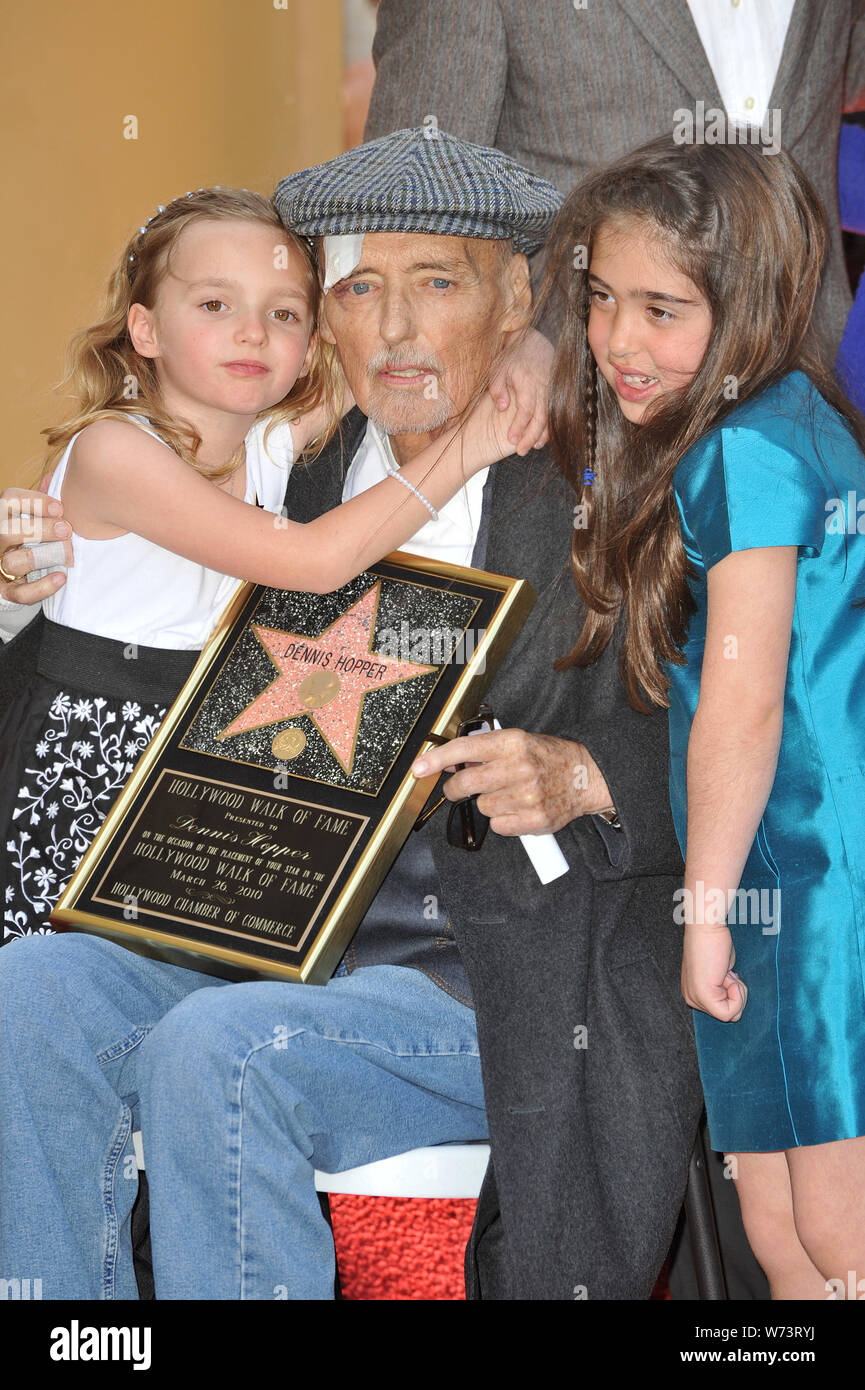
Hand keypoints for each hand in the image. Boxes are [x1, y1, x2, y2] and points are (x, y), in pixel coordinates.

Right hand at [1, 483, 72, 603]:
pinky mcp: (6, 591)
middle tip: (66, 529)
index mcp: (2, 518)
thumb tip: (54, 477)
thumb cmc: (28, 538)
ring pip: (13, 561)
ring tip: (66, 554)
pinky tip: (61, 578)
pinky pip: (21, 592)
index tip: (59, 508)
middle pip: (7, 531)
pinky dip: (42, 587)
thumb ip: (40, 503)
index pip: (8, 501)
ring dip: (42, 557)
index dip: (33, 502)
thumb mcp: (31, 518)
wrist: (14, 576)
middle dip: (39, 529)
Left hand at [411, 729, 612, 835]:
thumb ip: (486, 751)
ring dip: (487, 803)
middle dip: (454, 788)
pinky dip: (503, 820)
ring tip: (508, 794)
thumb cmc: (549, 758)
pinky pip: (498, 824)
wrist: (586, 777)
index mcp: (513, 742)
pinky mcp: (534, 819)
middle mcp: (519, 767)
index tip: (419, 768)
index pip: (465, 748)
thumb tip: (449, 763)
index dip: (437, 759)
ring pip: (482, 806)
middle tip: (457, 788)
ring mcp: (527, 795)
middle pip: (466, 783)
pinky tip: (517, 808)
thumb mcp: (519, 742)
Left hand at [488, 327, 552, 454]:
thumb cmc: (512, 356)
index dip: (519, 426)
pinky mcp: (556, 390)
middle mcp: (543, 386)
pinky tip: (544, 436)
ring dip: (543, 433)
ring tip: (533, 447)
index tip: (511, 439)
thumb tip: (502, 408)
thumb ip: (498, 389)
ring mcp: (552, 389)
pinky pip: (556, 410)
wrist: (532, 340)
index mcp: (527, 381)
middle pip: (540, 417)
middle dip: (531, 436)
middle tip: (521, 451)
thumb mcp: (498, 369)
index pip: (525, 409)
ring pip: (550, 415)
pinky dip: (551, 424)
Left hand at [681, 925, 746, 1021]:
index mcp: (693, 993)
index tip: (727, 973)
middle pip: (728, 1013)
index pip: (722, 1009)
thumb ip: (723, 987)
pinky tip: (728, 976)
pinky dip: (738, 996)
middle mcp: (691, 998)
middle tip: (728, 973)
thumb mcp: (720, 971)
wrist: (707, 926)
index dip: (733, 992)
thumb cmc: (715, 941)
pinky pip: (729, 1013)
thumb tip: (734, 997)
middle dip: (737, 993)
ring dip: (738, 992)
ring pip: (731, 1015)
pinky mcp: (704, 996)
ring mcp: (696, 999)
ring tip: (727, 972)